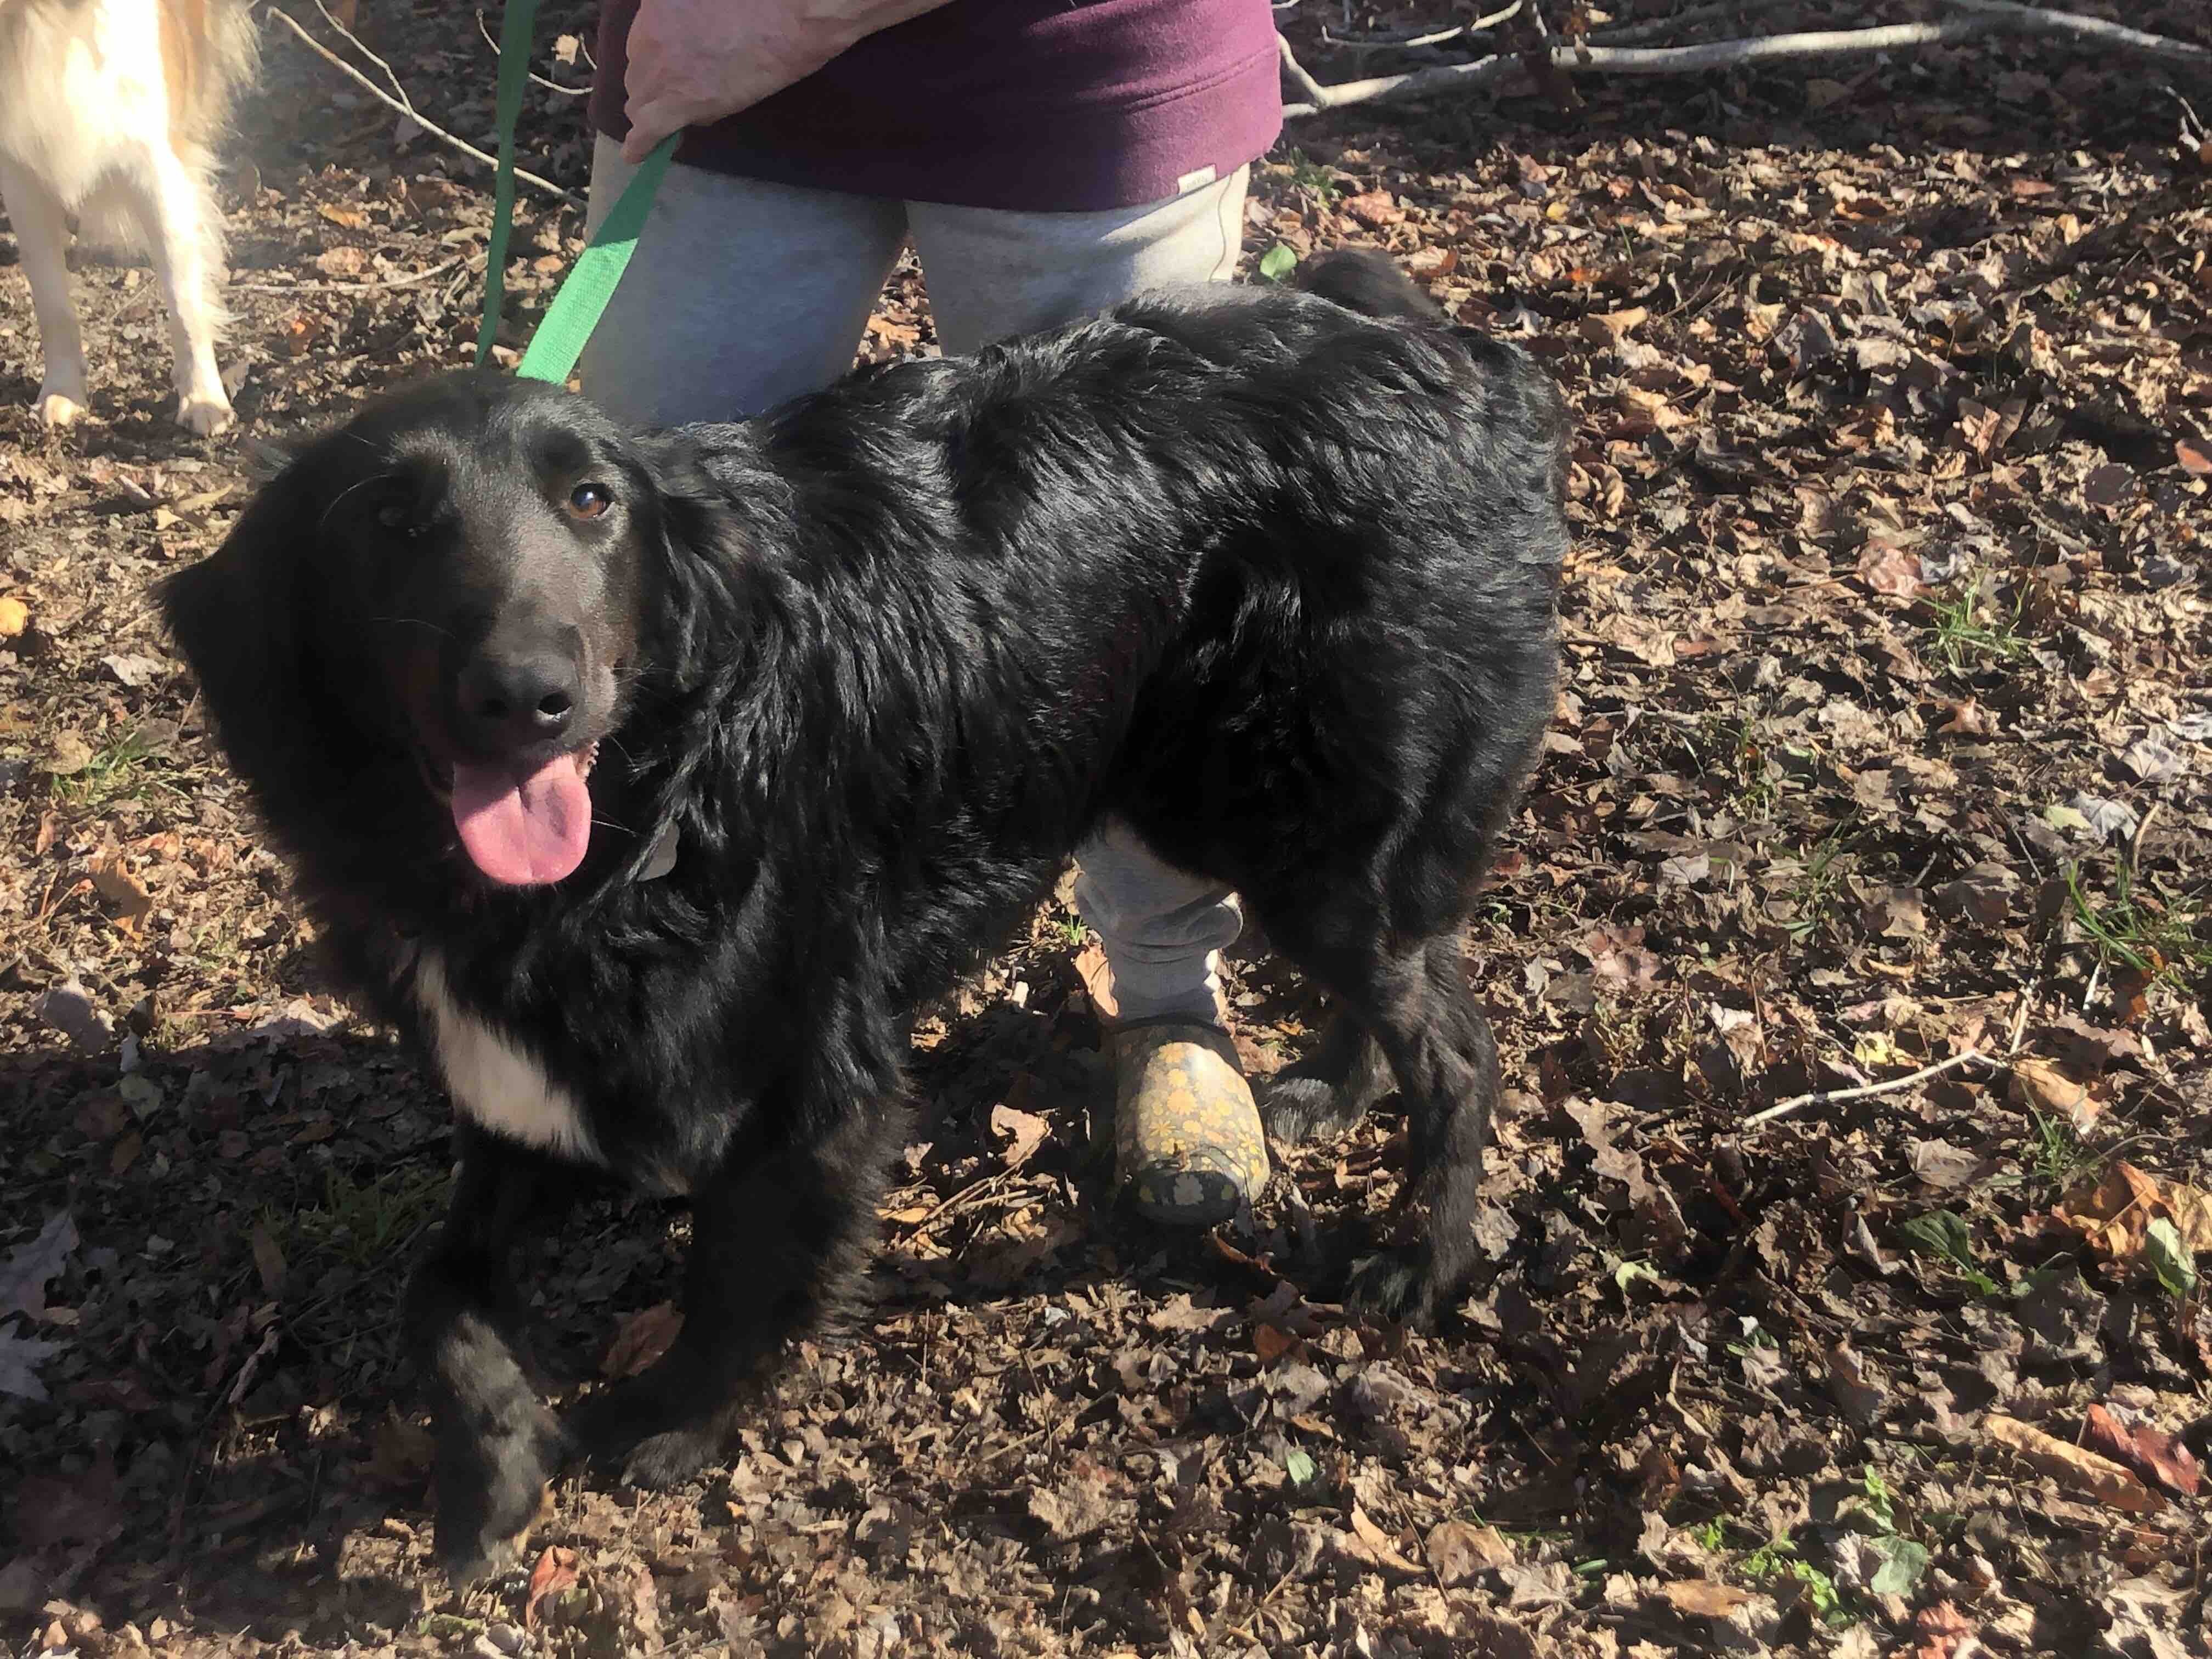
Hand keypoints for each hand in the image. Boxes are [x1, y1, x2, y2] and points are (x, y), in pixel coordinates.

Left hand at [621, 0, 952, 163]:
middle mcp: (652, 31)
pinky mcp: (683, 101)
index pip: (648, 34)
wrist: (808, 4)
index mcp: (664, 1)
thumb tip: (735, 18)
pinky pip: (650, 127)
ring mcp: (664, 68)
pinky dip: (644, 142)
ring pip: (645, 93)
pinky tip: (639, 156)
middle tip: (686, 83)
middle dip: (658, 75)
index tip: (673, 56)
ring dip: (657, 102)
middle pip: (641, 65)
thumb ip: (723, 6)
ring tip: (665, 119)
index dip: (662, 49)